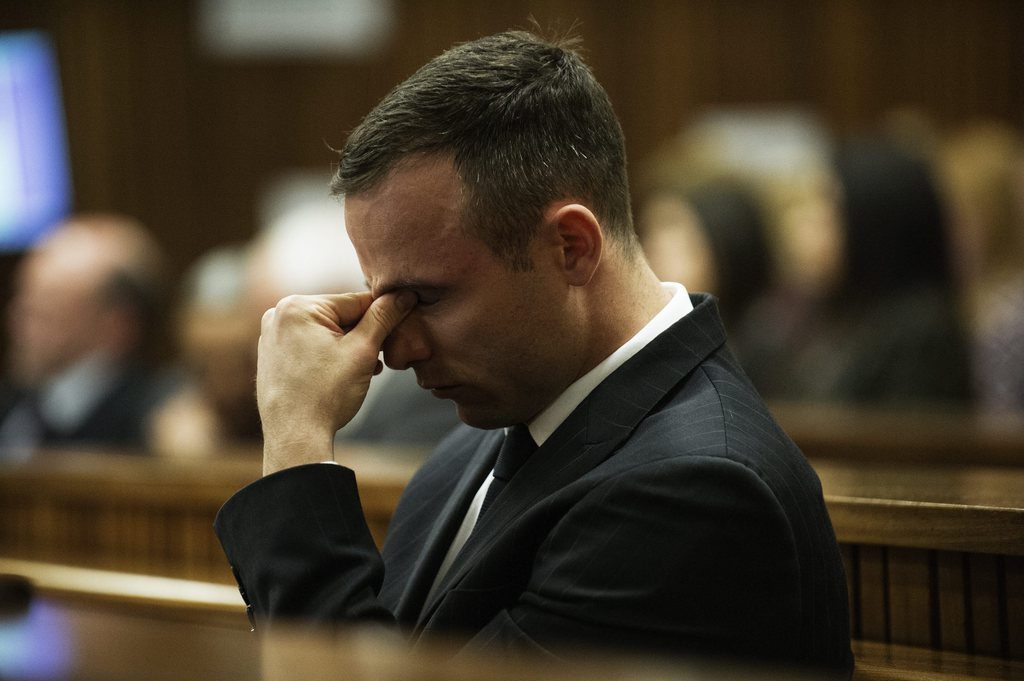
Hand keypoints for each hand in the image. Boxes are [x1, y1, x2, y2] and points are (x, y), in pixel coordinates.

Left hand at [256, 291, 415, 475]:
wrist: (296, 436)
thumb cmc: (326, 395)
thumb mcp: (362, 351)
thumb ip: (383, 318)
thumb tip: (403, 294)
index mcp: (298, 306)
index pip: (355, 301)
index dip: (382, 317)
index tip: (401, 328)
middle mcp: (278, 314)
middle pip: (339, 315)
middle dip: (362, 336)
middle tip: (377, 360)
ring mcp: (272, 335)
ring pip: (326, 331)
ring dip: (348, 347)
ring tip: (362, 371)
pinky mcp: (272, 355)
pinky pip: (309, 345)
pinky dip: (328, 356)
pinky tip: (342, 376)